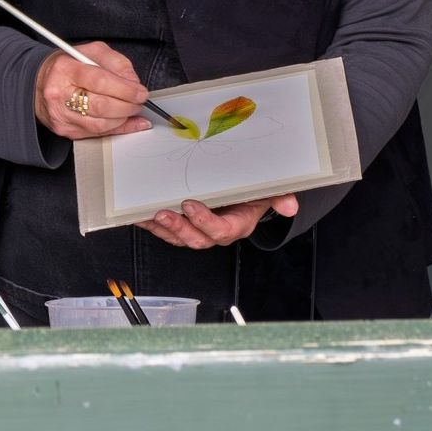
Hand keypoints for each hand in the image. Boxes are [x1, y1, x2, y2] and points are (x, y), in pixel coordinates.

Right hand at [34, 42, 152, 139]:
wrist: (38, 82)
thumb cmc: (68, 66)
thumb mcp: (92, 53)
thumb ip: (117, 63)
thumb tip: (134, 83)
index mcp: (65, 69)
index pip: (100, 81)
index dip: (125, 89)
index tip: (140, 91)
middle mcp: (59, 93)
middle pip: (101, 106)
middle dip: (128, 106)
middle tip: (139, 101)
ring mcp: (61, 115)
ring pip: (100, 125)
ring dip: (123, 119)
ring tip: (132, 109)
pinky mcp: (65, 130)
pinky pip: (97, 134)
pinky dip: (117, 129)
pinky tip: (127, 122)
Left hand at [136, 194, 299, 248]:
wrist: (247, 196)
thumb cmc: (255, 194)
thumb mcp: (271, 192)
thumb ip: (280, 197)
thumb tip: (291, 205)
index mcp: (236, 225)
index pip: (220, 230)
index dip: (204, 221)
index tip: (190, 205)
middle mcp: (216, 232)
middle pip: (196, 239)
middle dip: (178, 228)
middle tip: (164, 213)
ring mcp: (199, 231)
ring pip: (179, 238)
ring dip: (162, 229)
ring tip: (149, 215)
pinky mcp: (185, 227)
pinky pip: (167, 232)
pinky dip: (153, 225)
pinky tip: (140, 216)